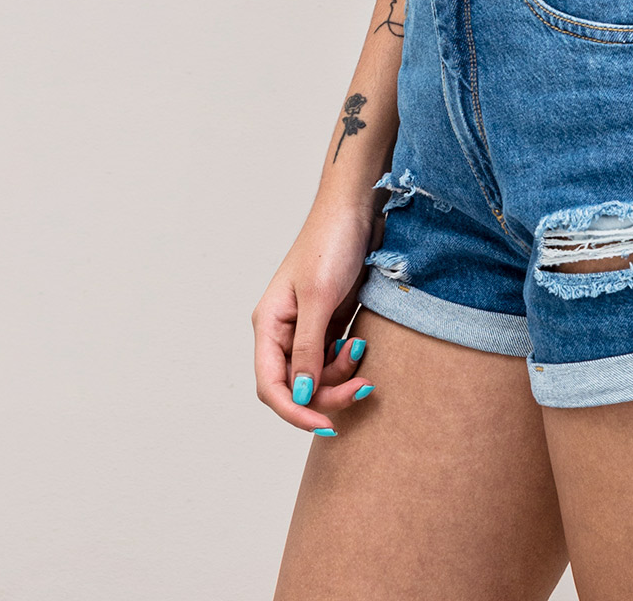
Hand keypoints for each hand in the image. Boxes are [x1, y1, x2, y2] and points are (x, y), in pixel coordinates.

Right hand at [252, 198, 380, 433]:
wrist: (357, 208)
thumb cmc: (332, 244)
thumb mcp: (320, 298)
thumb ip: (308, 349)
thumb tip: (300, 395)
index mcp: (269, 324)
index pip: (271, 385)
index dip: (293, 411)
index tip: (323, 424)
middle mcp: (284, 330)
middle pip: (298, 385)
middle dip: (328, 391)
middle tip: (363, 386)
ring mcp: (307, 326)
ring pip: (319, 373)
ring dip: (341, 372)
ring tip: (363, 347)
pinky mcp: (330, 320)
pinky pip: (334, 356)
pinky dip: (348, 358)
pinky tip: (363, 342)